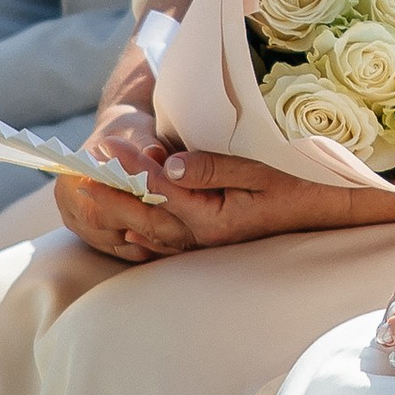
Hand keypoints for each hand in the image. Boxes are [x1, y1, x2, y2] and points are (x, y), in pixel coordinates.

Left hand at [54, 120, 394, 263]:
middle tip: (75, 176)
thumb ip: (211, 168)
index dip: (131, 168)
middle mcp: (200, 238)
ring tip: (85, 191)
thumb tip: (169, 165)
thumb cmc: (291, 188)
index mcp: (211, 218)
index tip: (107, 147)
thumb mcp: (255, 171)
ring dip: (114, 211)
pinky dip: (134, 232)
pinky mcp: (201, 247)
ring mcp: (199, 247)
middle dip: (107, 195)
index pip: (160, 190)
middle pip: (141, 216)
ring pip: (145, 231)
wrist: (319, 217)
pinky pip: (159, 243)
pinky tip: (115, 222)